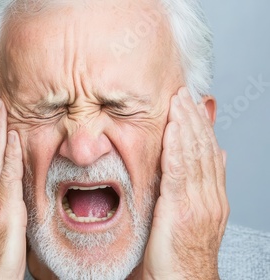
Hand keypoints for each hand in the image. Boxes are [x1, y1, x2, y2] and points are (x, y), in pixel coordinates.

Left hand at [141, 88, 228, 278]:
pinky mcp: (181, 209)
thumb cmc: (179, 254)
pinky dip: (177, 146)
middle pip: (204, 148)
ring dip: (185, 124)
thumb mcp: (193, 216)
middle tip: (184, 93)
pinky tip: (172, 129)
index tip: (191, 105)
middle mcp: (209, 197)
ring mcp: (198, 203)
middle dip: (193, 118)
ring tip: (178, 101)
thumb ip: (200, 188)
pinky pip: (179, 171)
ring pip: (194, 155)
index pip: (208, 153)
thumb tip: (211, 159)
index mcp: (212, 197)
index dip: (200, 126)